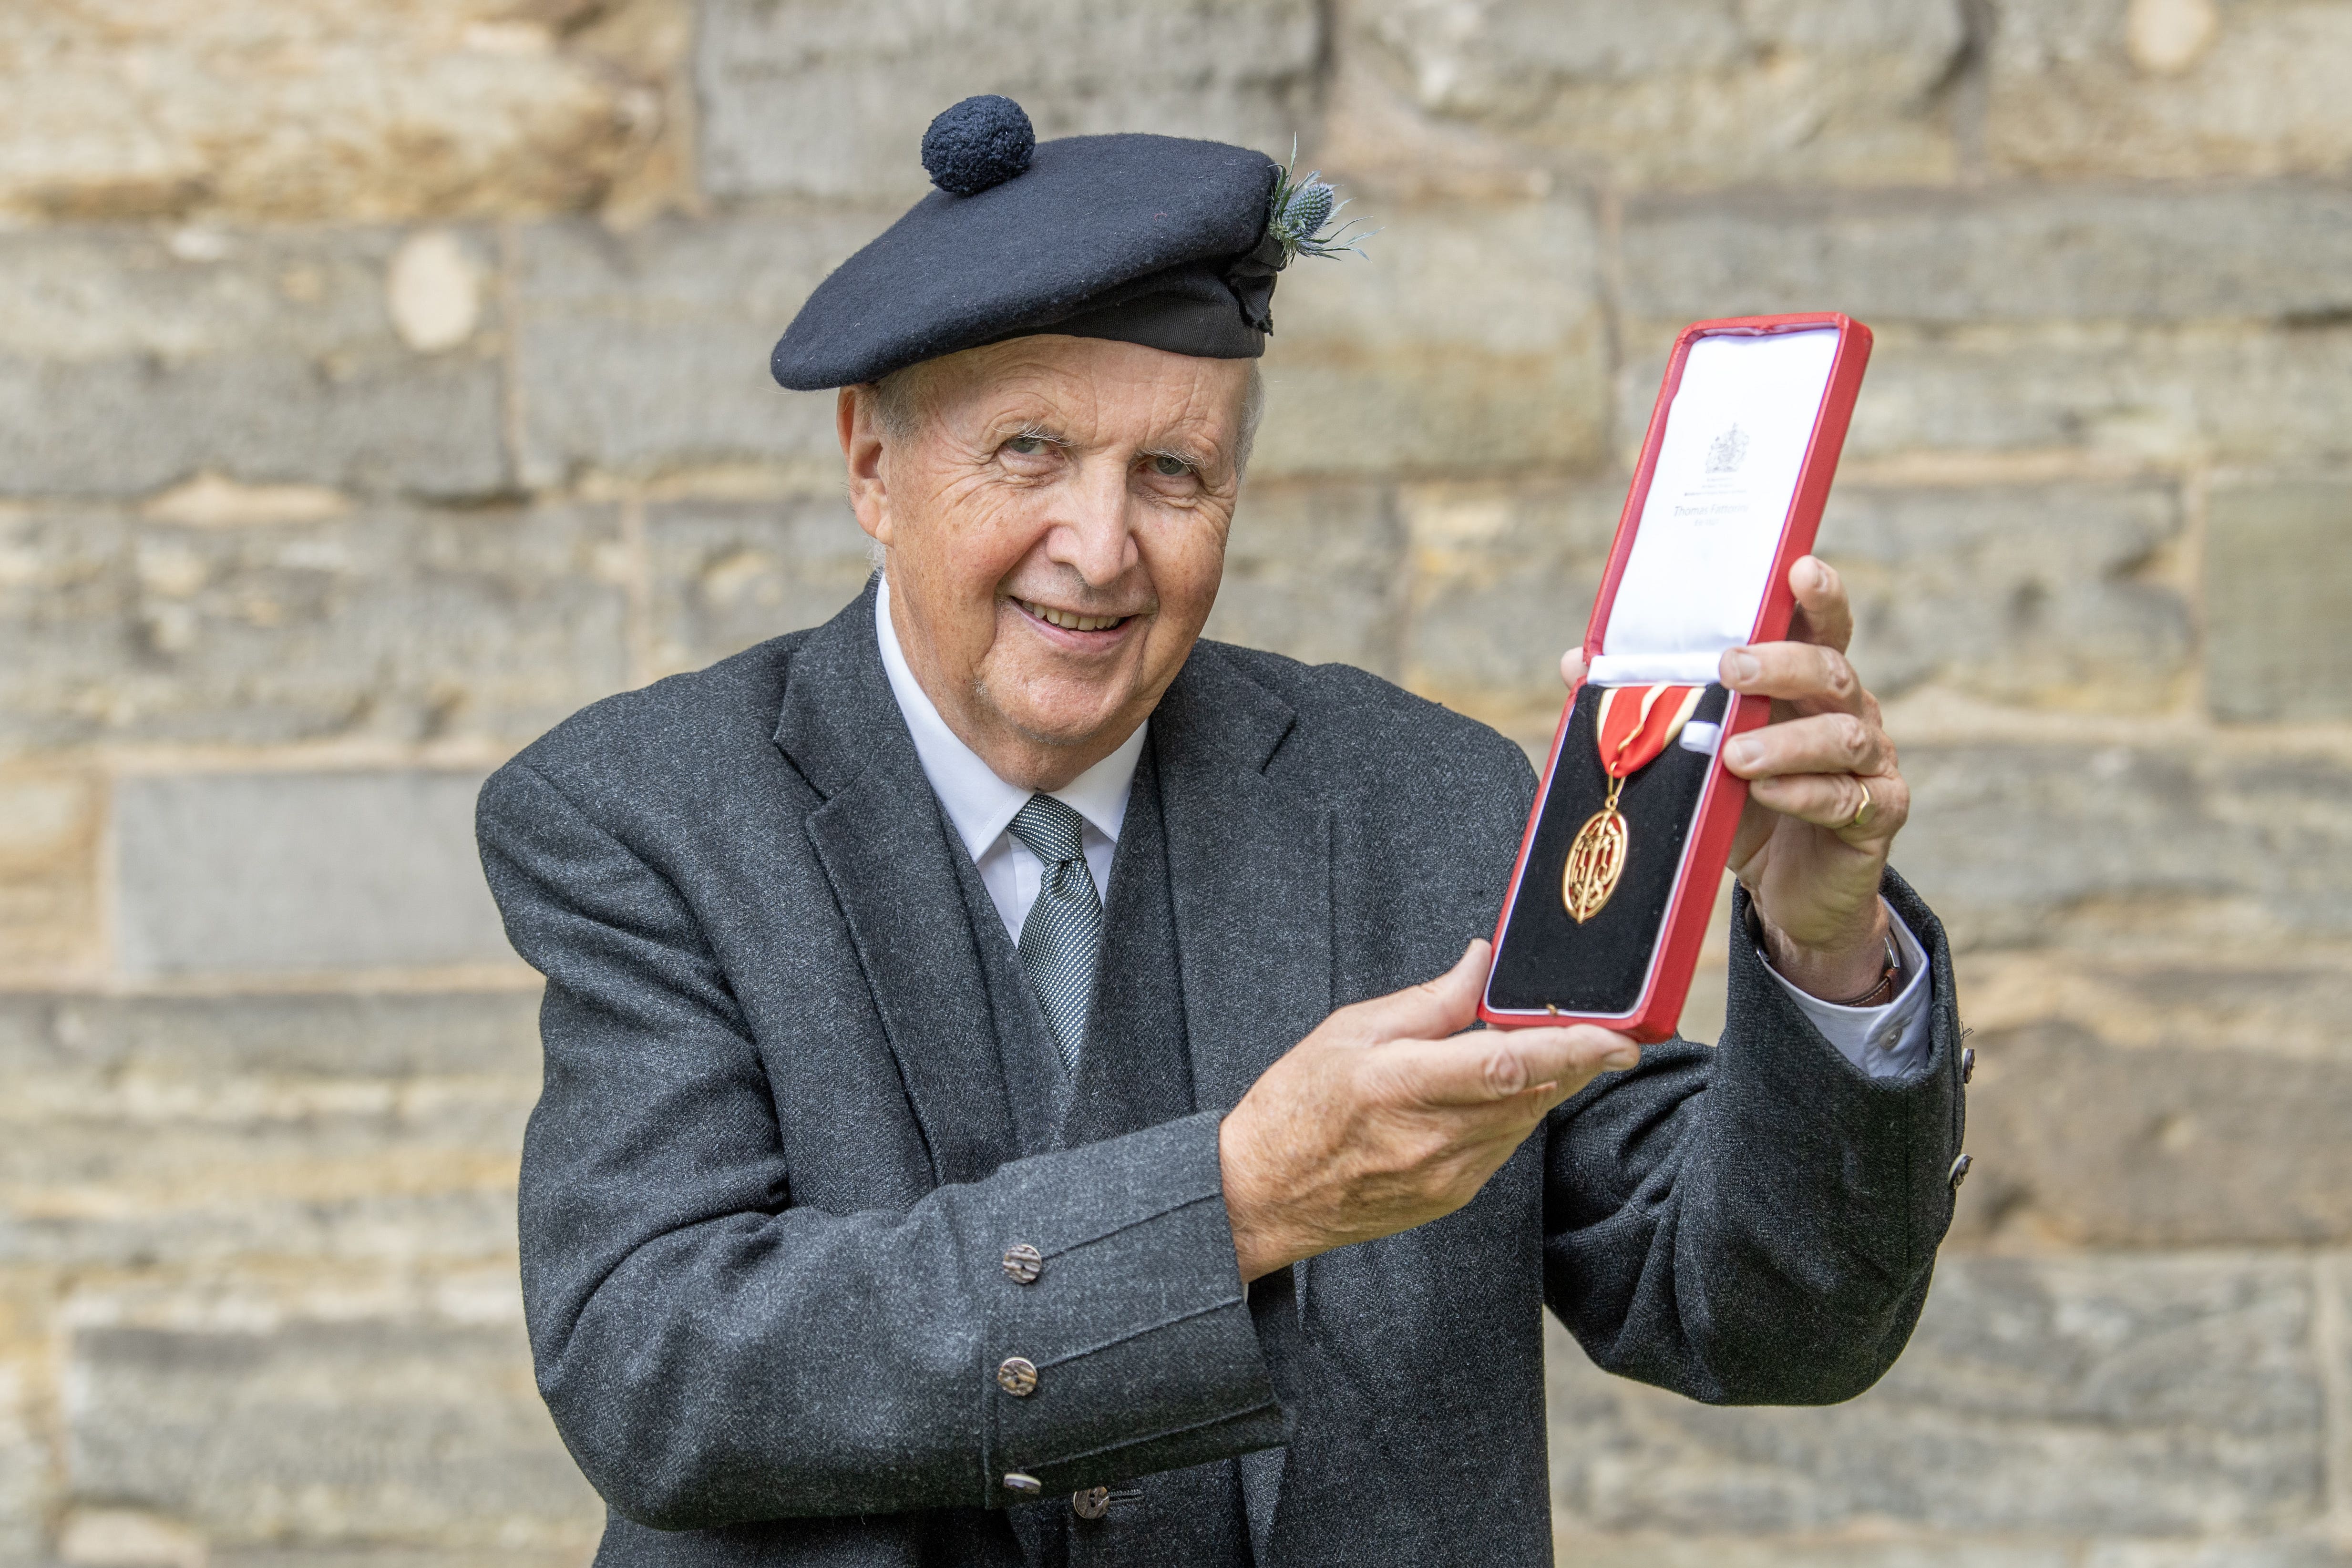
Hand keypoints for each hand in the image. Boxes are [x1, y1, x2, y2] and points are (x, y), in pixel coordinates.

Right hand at [1219, 940, 1636, 1282]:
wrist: (1262, 1196)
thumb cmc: (1294, 1107)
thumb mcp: (1350, 1032)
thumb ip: (1429, 1002)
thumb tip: (1482, 964)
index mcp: (1401, 1086)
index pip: (1507, 1065)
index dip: (1571, 1049)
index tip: (1617, 1035)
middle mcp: (1434, 1139)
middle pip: (1533, 1092)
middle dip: (1576, 1058)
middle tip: (1605, 1026)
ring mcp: (1448, 1175)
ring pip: (1527, 1119)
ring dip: (1546, 1082)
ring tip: (1546, 1047)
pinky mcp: (1453, 1196)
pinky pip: (1506, 1145)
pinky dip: (1516, 1111)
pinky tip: (1499, 1089)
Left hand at [1558, 556, 1906, 1002]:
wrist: (1794, 893)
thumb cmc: (1744, 805)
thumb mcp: (1694, 754)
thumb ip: (1650, 706)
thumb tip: (1576, 663)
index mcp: (1808, 685)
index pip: (1821, 628)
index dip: (1817, 596)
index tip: (1797, 568)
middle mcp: (1850, 712)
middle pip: (1830, 671)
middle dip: (1781, 664)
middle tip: (1731, 667)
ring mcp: (1871, 763)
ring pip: (1842, 735)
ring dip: (1785, 741)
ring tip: (1735, 755)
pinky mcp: (1877, 814)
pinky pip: (1845, 798)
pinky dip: (1802, 793)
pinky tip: (1765, 792)